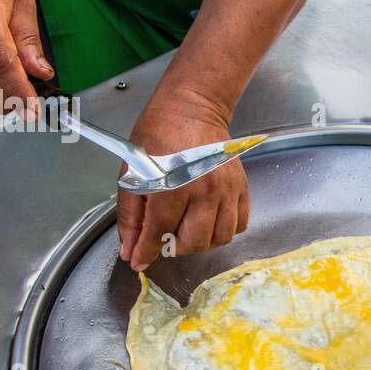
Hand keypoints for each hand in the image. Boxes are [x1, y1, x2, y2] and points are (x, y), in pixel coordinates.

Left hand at [116, 85, 251, 271]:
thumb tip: (129, 250)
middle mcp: (204, 190)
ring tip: (188, 230)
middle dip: (175, 247)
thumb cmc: (158, 134)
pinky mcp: (241, 187)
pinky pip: (240, 224)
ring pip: (219, 238)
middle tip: (165, 237)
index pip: (159, 232)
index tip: (139, 261)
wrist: (192, 108)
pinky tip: (210, 221)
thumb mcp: (132, 172)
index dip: (146, 251)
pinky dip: (225, 230)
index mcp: (172, 184)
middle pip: (194, 241)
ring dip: (201, 242)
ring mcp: (226, 189)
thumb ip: (130, 215)